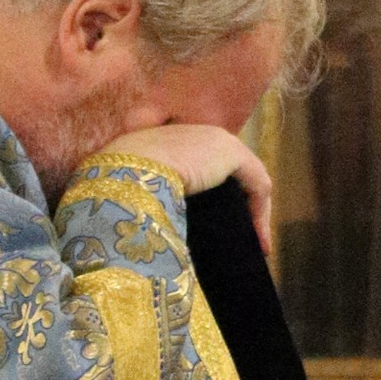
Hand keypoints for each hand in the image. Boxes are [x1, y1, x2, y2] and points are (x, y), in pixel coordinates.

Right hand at [96, 123, 274, 256]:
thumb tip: (157, 234)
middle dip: (237, 209)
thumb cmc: (120, 185)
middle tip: (238, 239)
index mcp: (171, 140)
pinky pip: (257, 185)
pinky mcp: (233, 153)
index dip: (212, 198)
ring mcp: (217, 140)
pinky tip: (258, 241)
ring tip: (252, 245)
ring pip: (246, 182)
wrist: (125, 171)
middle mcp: (197, 134)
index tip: (210, 228)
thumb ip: (151, 199)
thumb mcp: (135, 191)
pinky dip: (260, 214)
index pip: (201, 168)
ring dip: (252, 215)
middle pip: (228, 176)